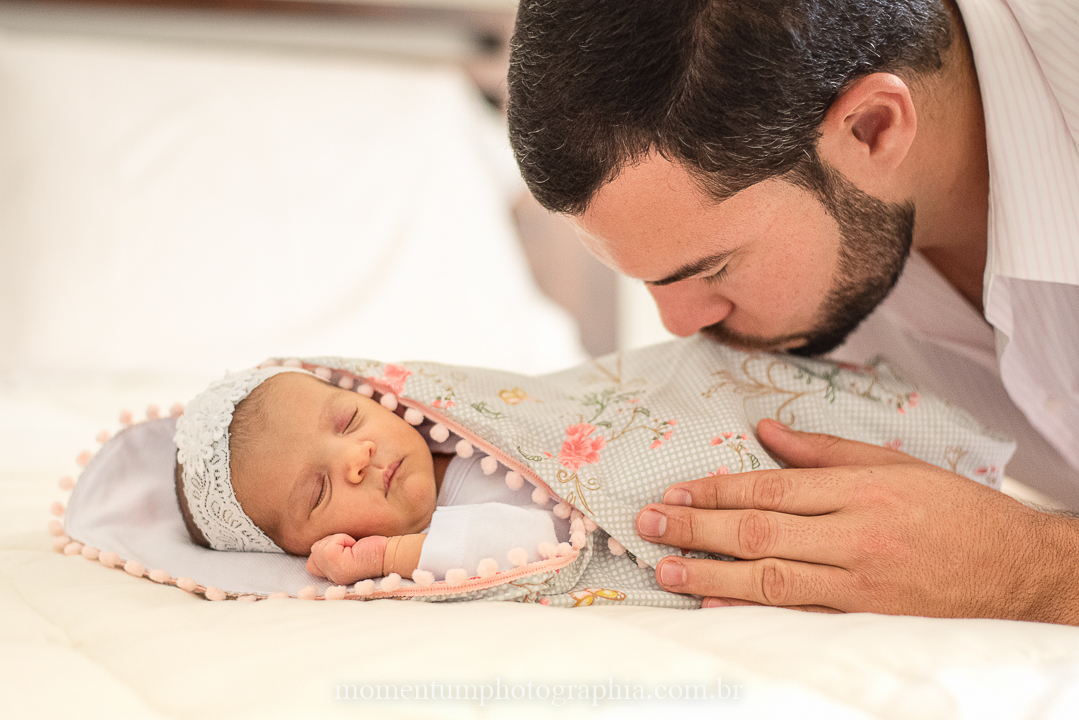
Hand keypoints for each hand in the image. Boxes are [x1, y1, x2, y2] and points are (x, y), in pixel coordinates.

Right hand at [305, 534, 387, 584]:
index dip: (322, 554)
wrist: (390, 555)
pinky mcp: (337, 563)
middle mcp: (333, 582)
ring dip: (335, 541)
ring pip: (317, 550)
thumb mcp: (345, 555)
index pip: (311, 567)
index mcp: (334, 581)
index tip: (343, 552)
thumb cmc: (371, 552)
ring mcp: (334, 575)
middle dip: (328, 546)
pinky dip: (340, 539)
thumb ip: (328, 556)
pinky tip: (355, 546)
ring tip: (353, 547)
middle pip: (312, 559)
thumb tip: (315, 548)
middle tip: (349, 548)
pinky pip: (328, 545)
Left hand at [635, 419, 1078, 622]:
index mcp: (858, 489)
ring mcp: (858, 582)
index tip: (674, 493)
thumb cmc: (952, 509)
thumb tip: (765, 430)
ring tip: (665, 568)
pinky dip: (753, 609)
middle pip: (759, 531)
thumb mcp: (892, 463)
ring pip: (770, 577)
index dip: (716, 491)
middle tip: (647, 526)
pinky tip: (715, 604)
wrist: (1014, 568)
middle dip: (696, 529)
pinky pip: (798, 613)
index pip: (770, 489)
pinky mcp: (864, 615)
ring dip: (710, 574)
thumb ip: (823, 450)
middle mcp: (853, 535)